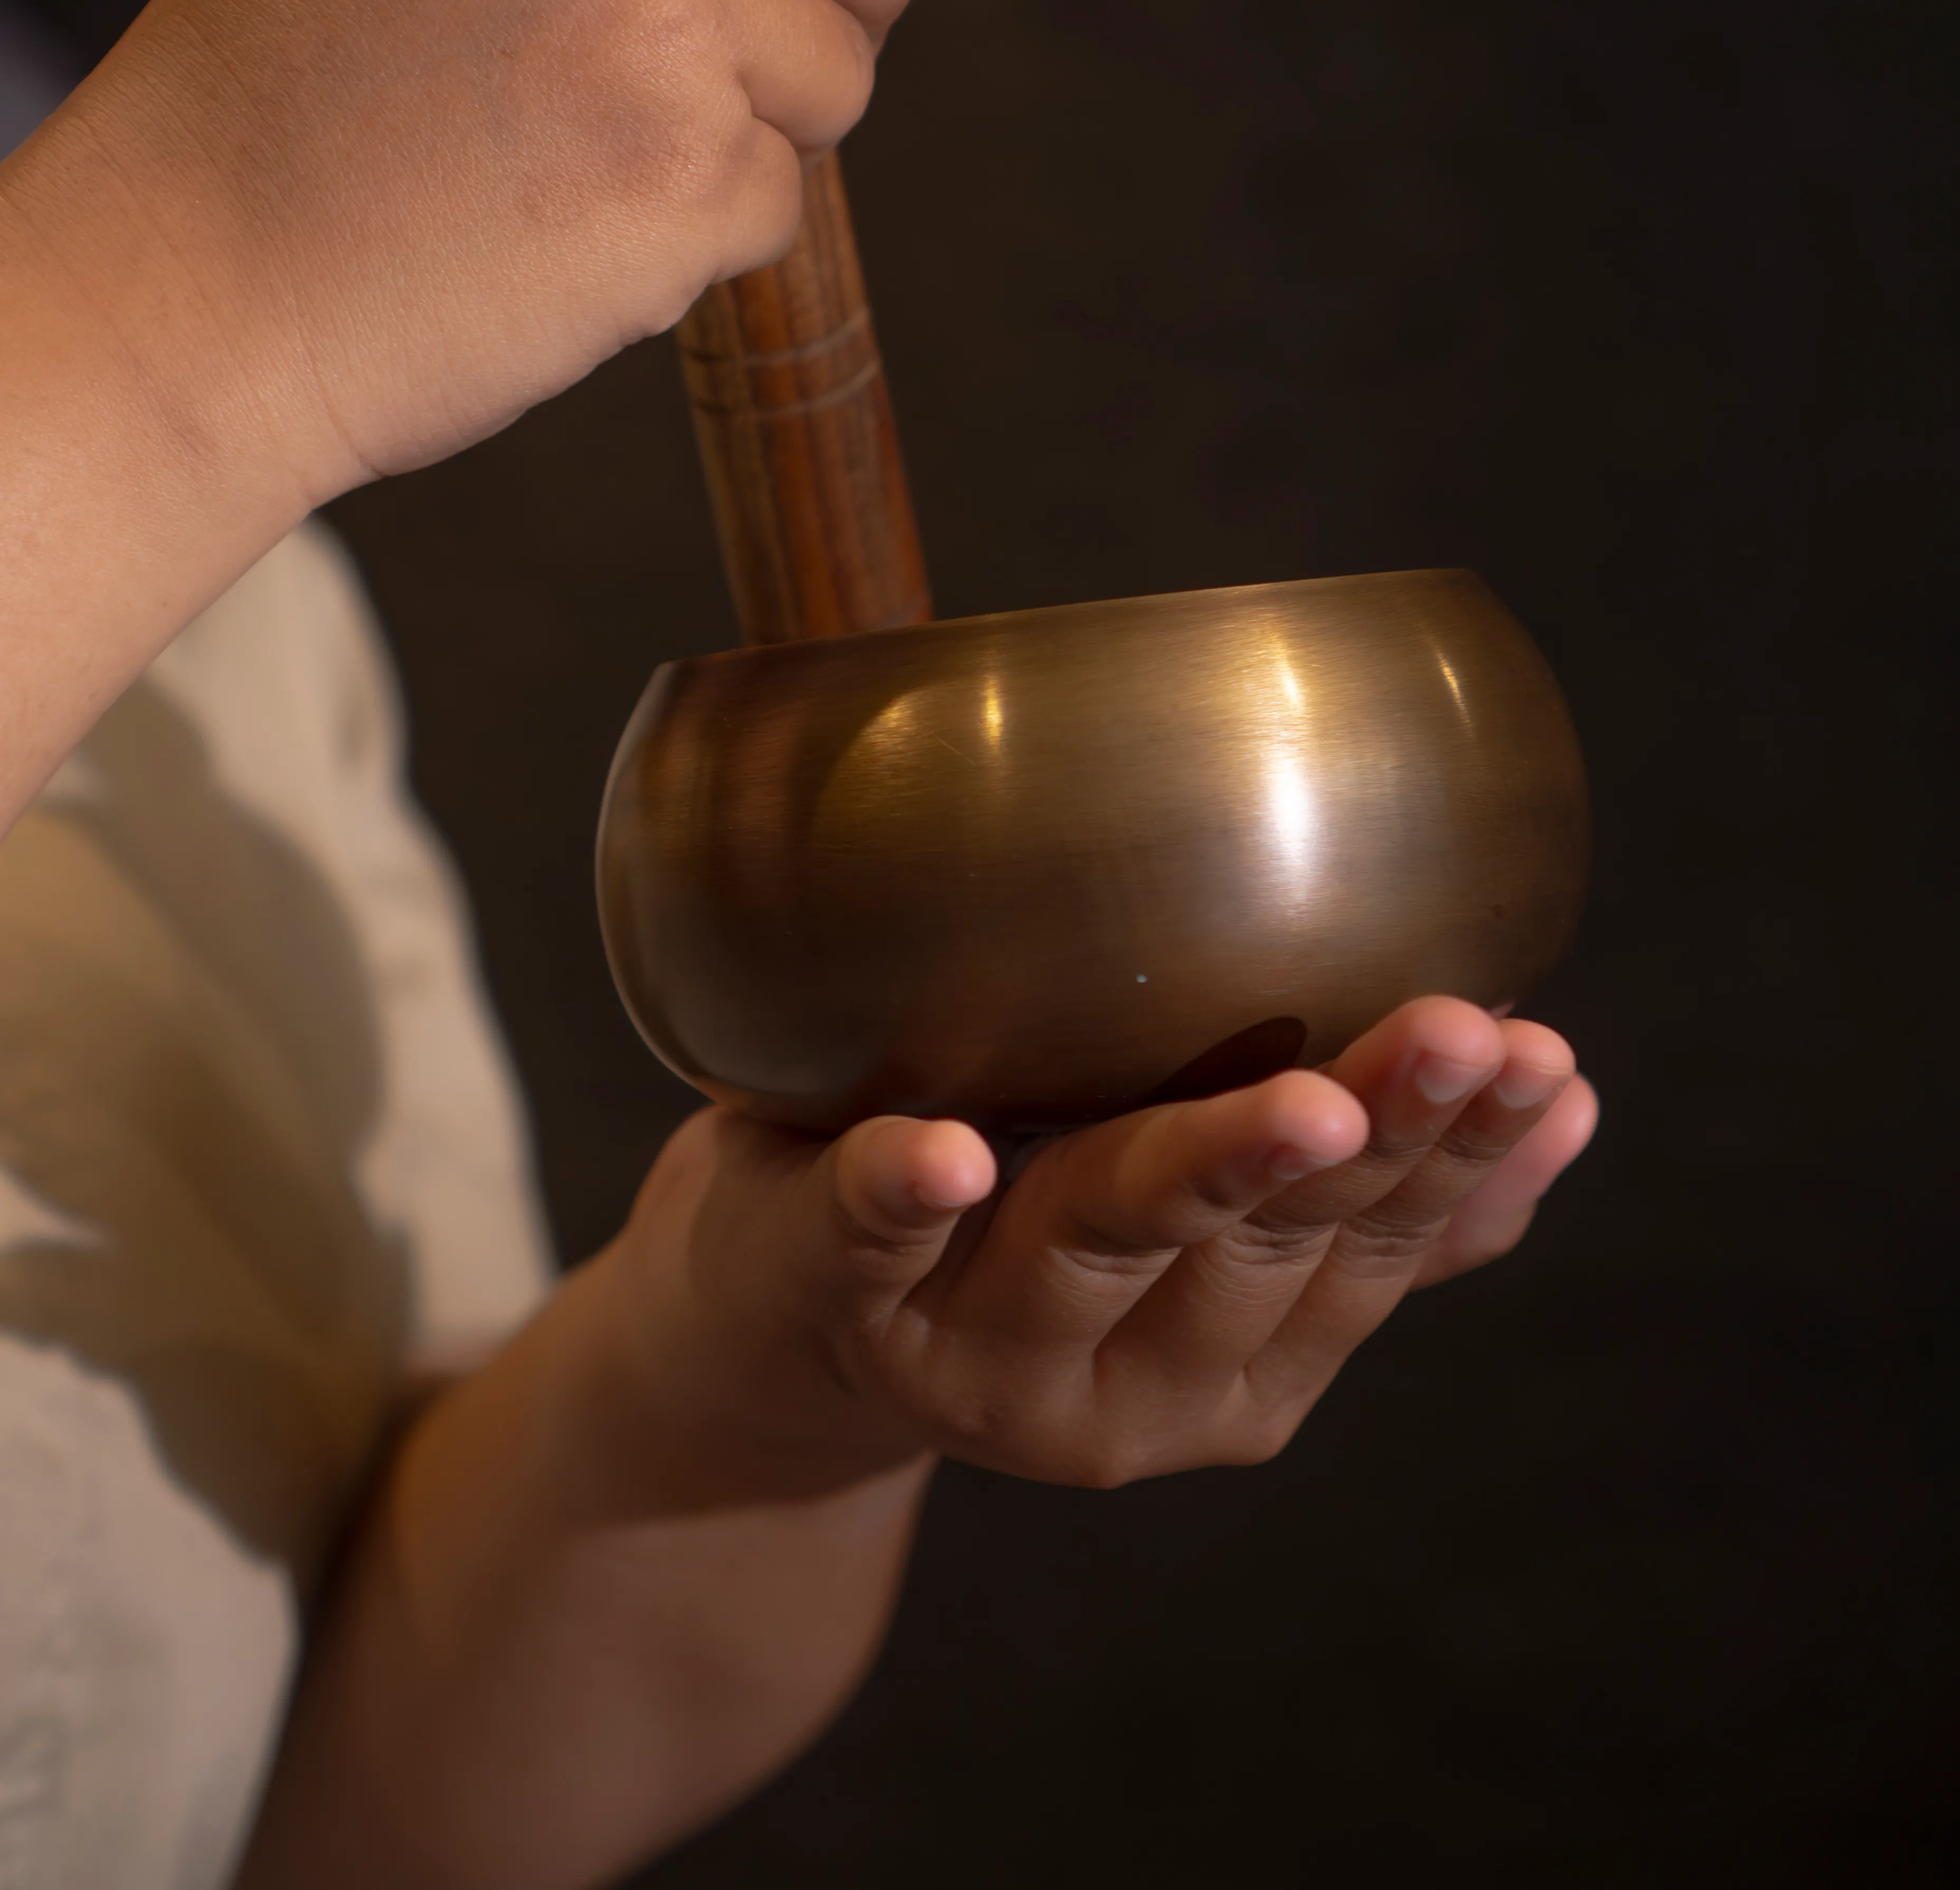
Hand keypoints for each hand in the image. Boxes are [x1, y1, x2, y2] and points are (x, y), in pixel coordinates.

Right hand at [16, 0, 917, 498]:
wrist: (184, 286)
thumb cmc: (289, 89)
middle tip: (767, 50)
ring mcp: (645, 20)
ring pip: (840, 62)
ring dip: (764, 123)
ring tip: (596, 150)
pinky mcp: (680, 175)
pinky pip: (783, 196)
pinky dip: (704, 233)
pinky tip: (570, 231)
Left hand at [589, 998, 1597, 1506]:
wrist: (773, 1354)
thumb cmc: (1018, 1246)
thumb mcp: (1199, 1248)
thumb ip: (1364, 1213)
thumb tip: (1567, 1105)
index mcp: (1224, 1375)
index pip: (1367, 1254)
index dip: (1462, 1160)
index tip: (1544, 1060)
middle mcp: (1110, 1389)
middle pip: (1259, 1251)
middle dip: (1376, 1142)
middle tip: (1466, 1034)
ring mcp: (963, 1345)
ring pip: (1099, 1239)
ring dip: (1206, 1164)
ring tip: (1305, 1093)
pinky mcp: (825, 1280)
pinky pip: (864, 1231)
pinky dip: (904, 1192)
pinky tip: (945, 1155)